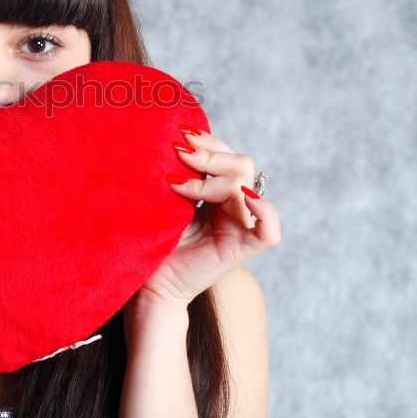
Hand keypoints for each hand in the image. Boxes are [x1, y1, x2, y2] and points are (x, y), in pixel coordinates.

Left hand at [132, 125, 281, 310]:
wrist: (147, 283)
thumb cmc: (152, 242)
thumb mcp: (165, 200)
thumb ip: (179, 174)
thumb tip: (178, 139)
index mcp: (218, 195)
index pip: (229, 156)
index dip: (210, 142)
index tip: (181, 135)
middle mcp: (233, 208)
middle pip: (242, 164)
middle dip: (210, 155)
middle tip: (179, 152)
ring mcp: (239, 228)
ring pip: (245, 186)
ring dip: (210, 179)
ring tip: (176, 183)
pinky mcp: (241, 251)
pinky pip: (269, 231)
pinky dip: (263, 212)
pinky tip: (242, 199)